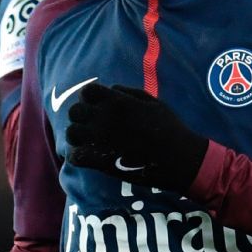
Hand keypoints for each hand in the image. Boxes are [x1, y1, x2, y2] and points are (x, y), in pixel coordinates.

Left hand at [65, 83, 208, 192]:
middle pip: (75, 112)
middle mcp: (105, 118)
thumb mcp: (153, 102)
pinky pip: (75, 156)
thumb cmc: (169, 128)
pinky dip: (78, 156)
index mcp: (118, 102)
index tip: (95, 105)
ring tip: (88, 140)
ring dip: (78, 136)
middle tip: (92, 124)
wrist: (179, 159)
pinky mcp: (101, 161)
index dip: (88, 98)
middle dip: (81, 116)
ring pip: (71, 133)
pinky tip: (88, 157)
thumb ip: (128, 93)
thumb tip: (110, 89)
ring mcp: (102, 140)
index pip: (86, 92)